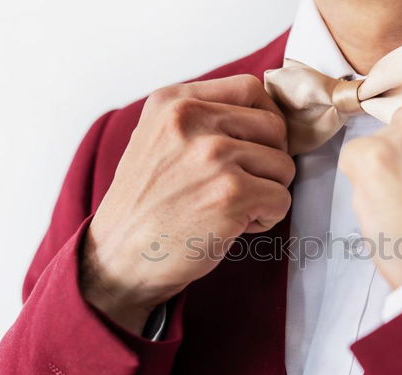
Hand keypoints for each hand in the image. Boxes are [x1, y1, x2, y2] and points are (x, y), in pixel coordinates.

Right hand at [81, 75, 293, 332]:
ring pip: (283, 165)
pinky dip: (267, 218)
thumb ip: (201, 119)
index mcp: (174, 101)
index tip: (257, 145)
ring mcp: (214, 156)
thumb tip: (263, 116)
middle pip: (274, 127)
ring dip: (268, 191)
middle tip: (243, 185)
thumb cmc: (144, 206)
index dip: (265, 119)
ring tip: (233, 207)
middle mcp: (192, 121)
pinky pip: (282, 199)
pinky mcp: (231, 195)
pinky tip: (235, 226)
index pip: (250, 89)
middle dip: (269, 160)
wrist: (118, 257)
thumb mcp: (158, 140)